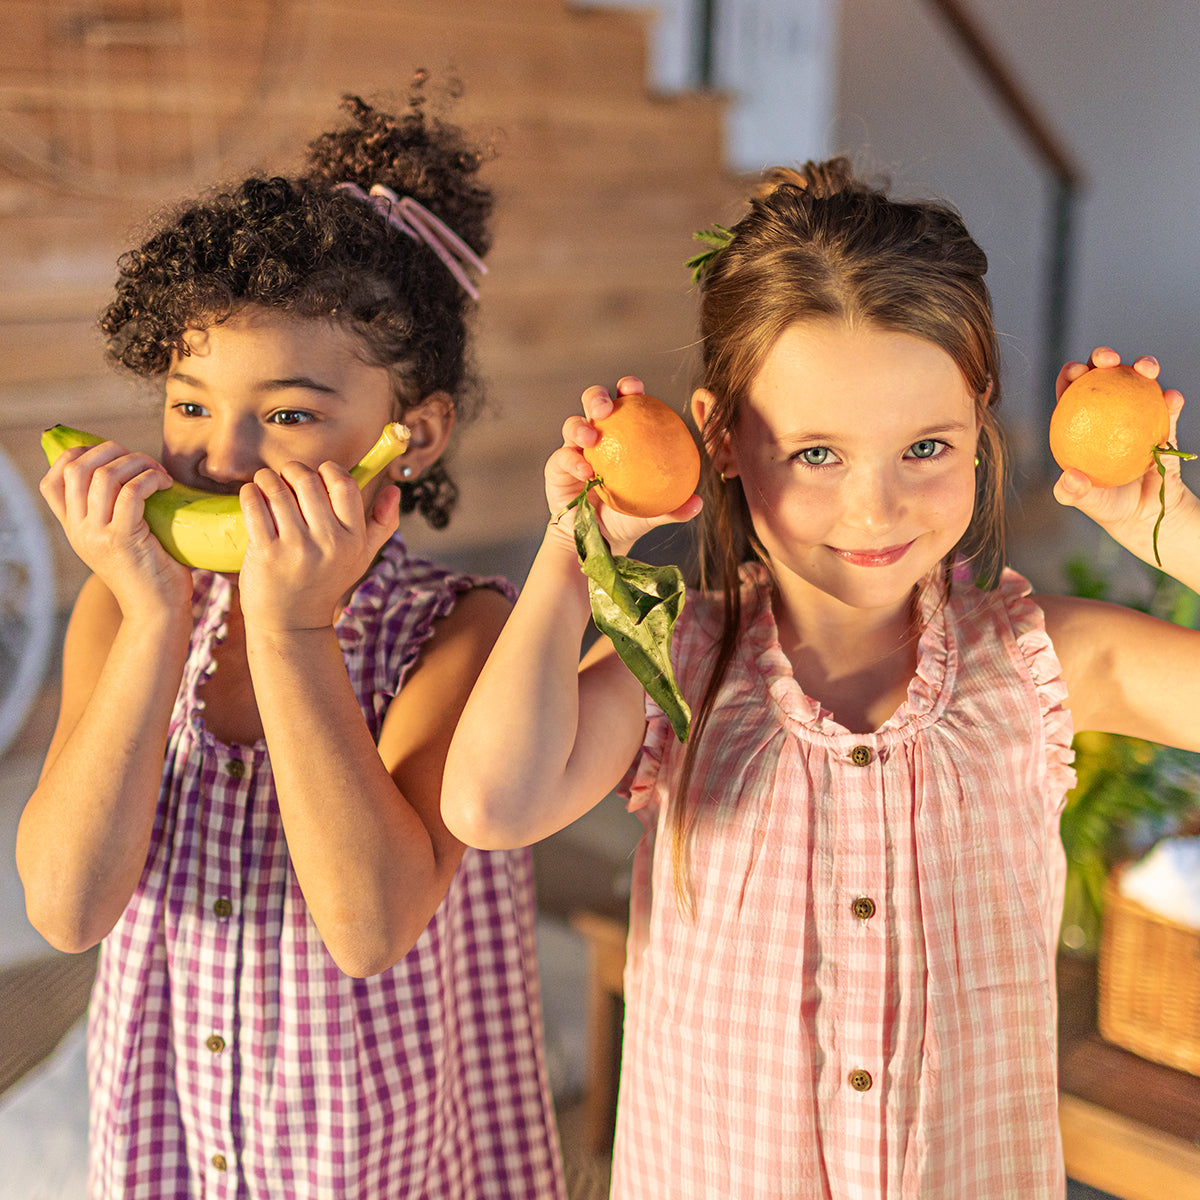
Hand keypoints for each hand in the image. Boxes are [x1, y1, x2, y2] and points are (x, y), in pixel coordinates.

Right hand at [39, 440, 191, 615]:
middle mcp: (79, 530)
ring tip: (158, 473)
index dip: (76, 456)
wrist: (157, 612)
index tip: (109, 454)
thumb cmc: (151, 574)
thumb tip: (131, 472)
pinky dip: (150, 479)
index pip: (52, 481)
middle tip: (141, 461)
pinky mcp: (123, 539)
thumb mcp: (121, 541)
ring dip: (136, 463)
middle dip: (110, 451)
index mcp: (75, 530)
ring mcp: (97, 535)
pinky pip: (131, 492)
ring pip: (104, 475)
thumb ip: (114, 514)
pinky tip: (165, 484)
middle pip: (76, 469)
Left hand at [237, 461, 400, 630]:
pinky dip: (249, 493)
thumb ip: (383, 523)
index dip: (327, 470)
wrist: (292, 623)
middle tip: (285, 479)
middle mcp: (329, 543)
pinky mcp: (266, 553)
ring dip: (267, 479)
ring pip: (276, 488)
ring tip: (265, 486)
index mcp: (354, 539)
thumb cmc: (326, 583)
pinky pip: (254, 505)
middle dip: (292, 470)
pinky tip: (252, 496)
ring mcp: (296, 548)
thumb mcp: (361, 557)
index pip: (343, 484)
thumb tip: (393, 489)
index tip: (316, 476)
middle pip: (307, 480)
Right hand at [546, 376, 701, 556]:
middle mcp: (597, 436)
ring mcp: (574, 450)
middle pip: (593, 404)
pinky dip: (572, 461)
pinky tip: (585, 471)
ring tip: (591, 437)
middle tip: (607, 407)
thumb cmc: (628, 519)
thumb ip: (673, 508)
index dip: (628, 388)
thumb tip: (698, 504)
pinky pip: (562, 458)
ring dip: (580, 426)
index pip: (626, 403)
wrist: (599, 541)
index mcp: (623, 434)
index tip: (635, 389)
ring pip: (572, 425)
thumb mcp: (652, 514)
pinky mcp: (557, 468)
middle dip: (597, 397)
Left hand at [1053, 346, 1192, 560]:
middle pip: (1104, 377)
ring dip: (1143, 367)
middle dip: (1103, 358)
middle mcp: (1108, 413)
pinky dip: (1171, 401)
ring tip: (1146, 367)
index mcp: (1082, 423)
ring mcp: (1137, 415)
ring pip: (1139, 382)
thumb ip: (1073, 492)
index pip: (1071, 393)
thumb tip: (1070, 477)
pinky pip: (1169, 408)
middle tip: (1107, 359)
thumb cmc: (1109, 505)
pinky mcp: (1164, 424)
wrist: (1148, 513)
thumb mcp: (1087, 501)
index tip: (1075, 370)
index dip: (1070, 375)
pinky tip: (1173, 398)